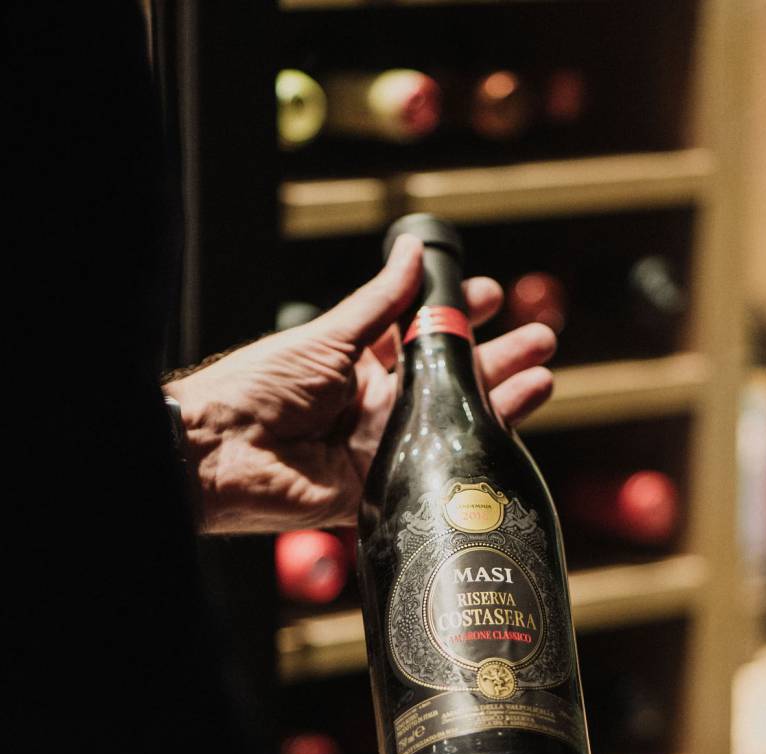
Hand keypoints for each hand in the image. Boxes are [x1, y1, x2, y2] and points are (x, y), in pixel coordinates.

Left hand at [164, 235, 556, 533]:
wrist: (221, 453)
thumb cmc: (259, 385)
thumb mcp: (327, 336)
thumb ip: (378, 303)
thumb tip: (413, 252)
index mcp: (359, 363)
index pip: (421, 337)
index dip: (457, 318)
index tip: (492, 297)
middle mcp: (377, 404)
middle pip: (450, 379)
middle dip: (496, 357)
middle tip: (540, 338)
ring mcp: (383, 448)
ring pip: (453, 422)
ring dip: (500, 398)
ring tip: (543, 375)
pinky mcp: (384, 490)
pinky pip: (436, 470)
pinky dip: (474, 451)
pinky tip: (509, 431)